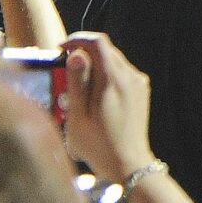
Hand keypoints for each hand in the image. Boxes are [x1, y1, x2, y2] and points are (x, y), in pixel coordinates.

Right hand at [59, 34, 155, 179]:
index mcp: (114, 79)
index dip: (78, 39)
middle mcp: (131, 77)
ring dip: (94, 67)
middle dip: (83, 55)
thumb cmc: (97, 144)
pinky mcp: (141, 92)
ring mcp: (139, 84)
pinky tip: (93, 98)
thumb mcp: (77, 115)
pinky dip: (105, 77)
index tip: (60, 48)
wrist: (127, 163)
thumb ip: (77, 82)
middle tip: (63, 73)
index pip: (98, 42)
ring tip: (77, 92)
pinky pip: (121, 74)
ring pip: (114, 62)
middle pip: (106, 51)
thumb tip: (77, 53)